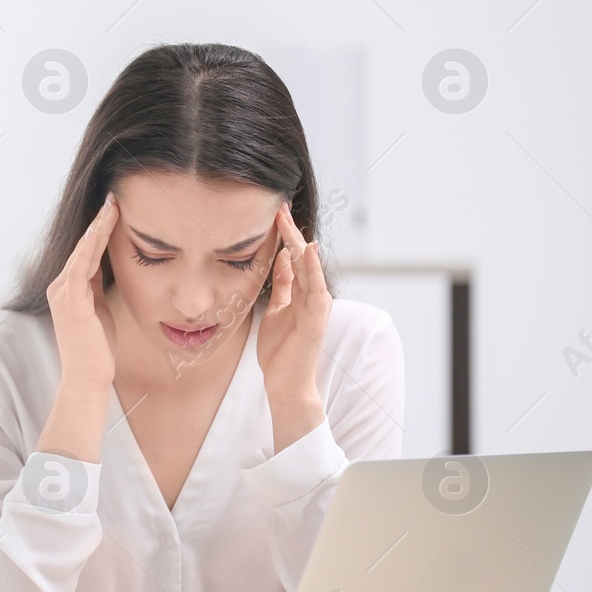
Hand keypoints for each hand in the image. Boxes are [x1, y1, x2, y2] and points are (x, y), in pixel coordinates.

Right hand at [35, 193, 119, 462]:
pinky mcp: (71, 297)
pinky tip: (108, 223)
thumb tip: (109, 269)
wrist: (88, 378)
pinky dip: (95, 239)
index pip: (86, 252)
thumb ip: (99, 289)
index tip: (115, 209)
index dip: (99, 230)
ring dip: (98, 224)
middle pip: (82, 245)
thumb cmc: (98, 350)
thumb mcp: (100, 311)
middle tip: (114, 195)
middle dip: (98, 220)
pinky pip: (83, 259)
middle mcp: (60, 286)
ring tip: (113, 203)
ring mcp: (63, 290)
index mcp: (67, 290)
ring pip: (82, 248)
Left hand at [258, 202, 329, 447]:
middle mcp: (312, 296)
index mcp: (301, 293)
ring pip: (310, 268)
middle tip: (279, 207)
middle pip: (302, 257)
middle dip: (291, 232)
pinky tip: (306, 251)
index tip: (274, 213)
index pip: (294, 257)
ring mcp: (317, 306)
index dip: (285, 235)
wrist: (286, 383)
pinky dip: (312, 269)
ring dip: (300, 243)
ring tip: (290, 221)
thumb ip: (282, 285)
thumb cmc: (280, 351)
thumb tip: (280, 258)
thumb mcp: (276, 310)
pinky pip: (315, 288)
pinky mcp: (317, 318)